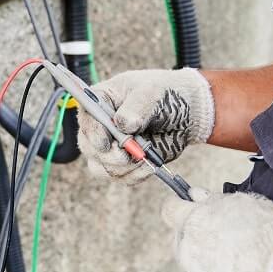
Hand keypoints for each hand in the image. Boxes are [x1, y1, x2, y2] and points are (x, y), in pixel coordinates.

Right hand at [77, 68, 214, 183]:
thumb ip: (137, 106)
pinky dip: (135, 175)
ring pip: (101, 168)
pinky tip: (150, 166)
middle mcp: (99, 126)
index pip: (86, 118)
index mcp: (101, 101)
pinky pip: (121, 178)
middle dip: (108, 155)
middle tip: (127, 155)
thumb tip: (125, 125)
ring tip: (145, 157)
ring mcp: (109, 148)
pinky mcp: (124, 164)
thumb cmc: (164, 95)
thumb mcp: (152, 92)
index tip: (106, 143)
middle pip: (88, 148)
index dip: (93, 133)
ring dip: (123, 167)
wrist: (186, 113)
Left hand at [162, 188, 272, 271]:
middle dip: (195, 232)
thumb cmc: (265, 238)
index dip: (180, 206)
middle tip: (219, 232)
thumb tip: (199, 195)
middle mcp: (186, 247)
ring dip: (205, 255)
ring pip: (191, 259)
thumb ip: (214, 200)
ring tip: (233, 257)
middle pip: (180, 236)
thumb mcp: (243, 203)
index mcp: (192, 220)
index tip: (187, 205)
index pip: (170, 208)